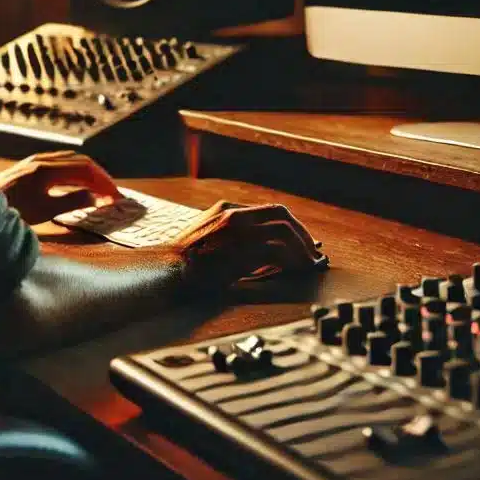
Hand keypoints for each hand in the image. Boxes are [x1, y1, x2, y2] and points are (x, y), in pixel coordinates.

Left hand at [0, 151, 121, 224]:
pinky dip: (75, 171)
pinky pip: (61, 162)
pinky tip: (77, 183)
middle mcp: (43, 160)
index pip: (86, 169)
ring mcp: (35, 161)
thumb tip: (96, 197)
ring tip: (99, 188)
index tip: (115, 196)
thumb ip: (72, 202)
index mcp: (48, 169)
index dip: (104, 182)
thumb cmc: (11, 211)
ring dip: (88, 173)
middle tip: (112, 193)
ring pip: (71, 160)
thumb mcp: (44, 211)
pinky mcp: (30, 166)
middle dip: (100, 177)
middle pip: (81, 162)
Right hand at [170, 201, 327, 288]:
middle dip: (302, 233)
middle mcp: (234, 215)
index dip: (291, 225)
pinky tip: (297, 270)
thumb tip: (259, 250)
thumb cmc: (184, 262)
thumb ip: (230, 236)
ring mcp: (238, 231)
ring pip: (284, 230)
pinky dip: (292, 259)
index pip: (270, 210)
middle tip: (312, 252)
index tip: (303, 240)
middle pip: (281, 214)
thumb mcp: (206, 237)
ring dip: (301, 247)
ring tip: (310, 263)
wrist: (166, 270)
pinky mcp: (241, 250)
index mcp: (227, 210)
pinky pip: (277, 251)